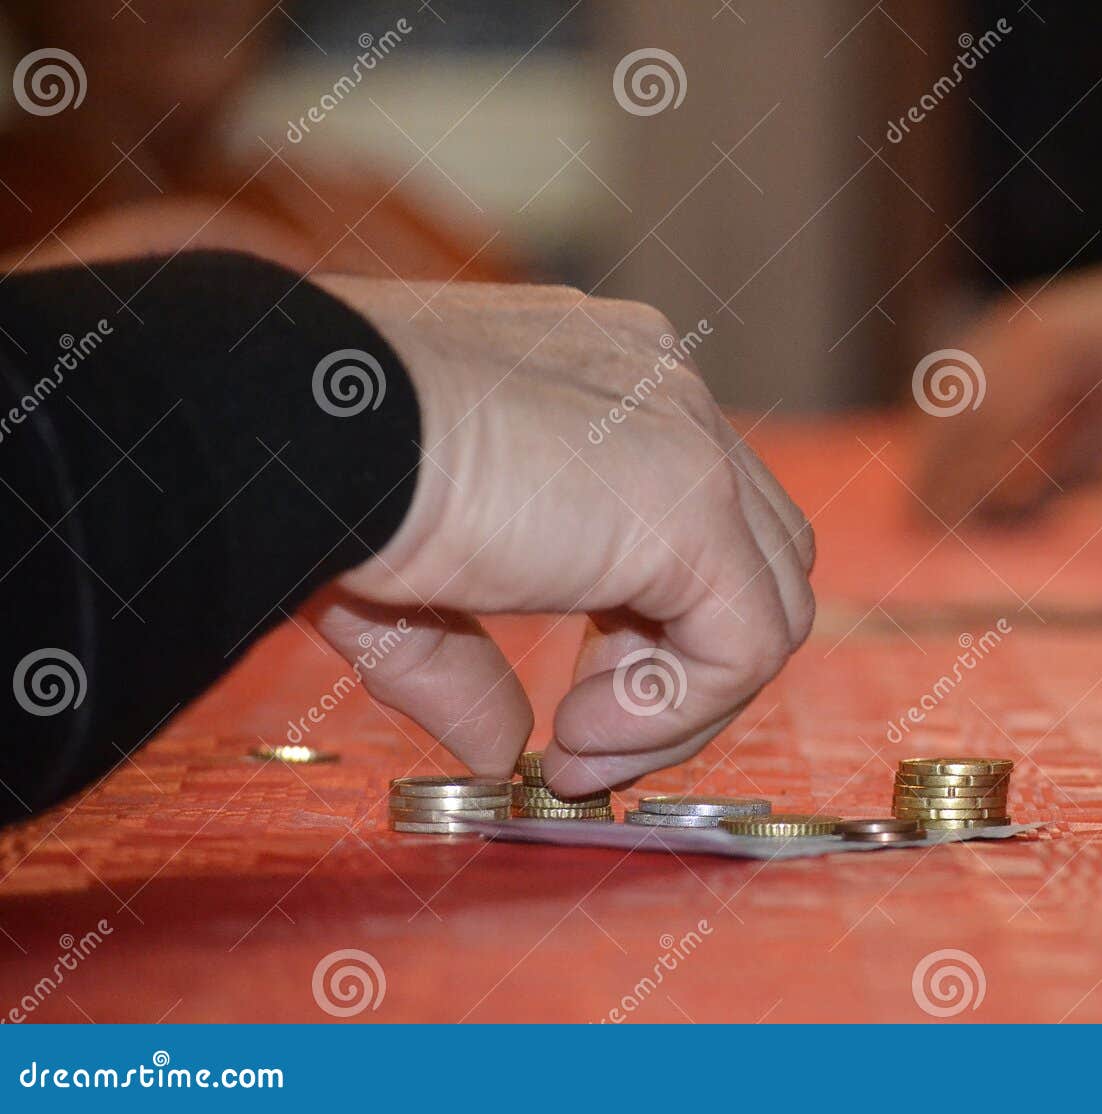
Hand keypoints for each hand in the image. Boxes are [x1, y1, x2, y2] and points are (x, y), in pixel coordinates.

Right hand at [307, 277, 814, 795]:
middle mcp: (661, 390)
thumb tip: (496, 747)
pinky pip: (747, 642)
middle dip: (676, 671)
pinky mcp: (692, 502)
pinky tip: (580, 733)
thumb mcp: (402, 581)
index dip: (646, 634)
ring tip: (576, 744)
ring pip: (770, 600)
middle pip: (753, 557)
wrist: (295, 428)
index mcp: (603, 381)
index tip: (571, 714)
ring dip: (682, 704)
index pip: (693, 518)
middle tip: (579, 738)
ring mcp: (688, 438)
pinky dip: (681, 712)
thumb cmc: (319, 473)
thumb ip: (464, 662)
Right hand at [915, 249, 1101, 522]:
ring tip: (921, 496)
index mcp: (1046, 356)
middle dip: (932, 471)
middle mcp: (1019, 330)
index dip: (958, 484)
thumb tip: (1002, 515)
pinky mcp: (1015, 320)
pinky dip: (953, 417)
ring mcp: (1012, 319)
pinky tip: (946, 452)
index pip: (983, 434)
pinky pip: (967, 373)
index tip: (943, 530)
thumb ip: (1061, 469)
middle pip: (956, 412)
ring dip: (933, 447)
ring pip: (954, 393)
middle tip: (915, 524)